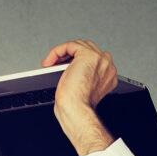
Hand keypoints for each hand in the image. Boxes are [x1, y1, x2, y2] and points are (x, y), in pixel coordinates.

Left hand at [40, 40, 117, 154]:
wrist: (77, 110)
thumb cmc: (77, 106)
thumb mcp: (82, 88)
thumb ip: (82, 75)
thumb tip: (68, 66)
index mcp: (108, 74)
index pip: (93, 58)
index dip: (75, 60)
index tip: (62, 67)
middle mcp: (107, 65)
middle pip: (87, 48)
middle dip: (69, 54)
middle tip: (55, 65)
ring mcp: (99, 59)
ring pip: (78, 44)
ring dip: (62, 52)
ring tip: (51, 63)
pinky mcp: (87, 55)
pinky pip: (69, 45)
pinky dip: (56, 51)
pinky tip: (49, 61)